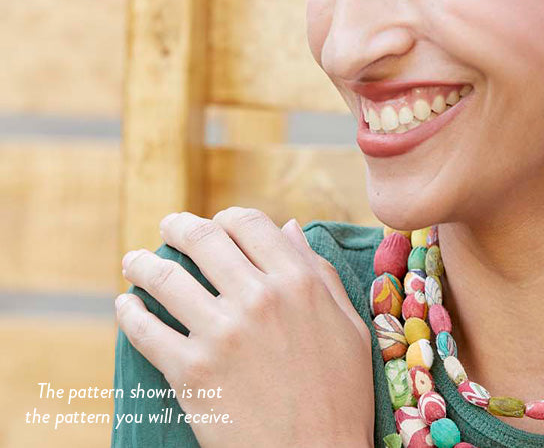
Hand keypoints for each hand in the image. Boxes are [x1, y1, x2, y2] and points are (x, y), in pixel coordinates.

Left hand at [117, 208, 374, 447]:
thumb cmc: (341, 394)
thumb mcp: (349, 324)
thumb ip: (318, 271)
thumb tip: (289, 228)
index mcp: (297, 281)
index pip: (250, 224)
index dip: (227, 217)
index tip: (216, 223)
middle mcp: (258, 297)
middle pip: (204, 240)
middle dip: (178, 227)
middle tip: (167, 227)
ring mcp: (222, 334)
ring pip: (168, 279)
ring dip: (144, 264)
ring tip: (134, 261)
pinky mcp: (192, 374)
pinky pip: (147, 331)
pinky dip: (129, 312)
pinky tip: (125, 305)